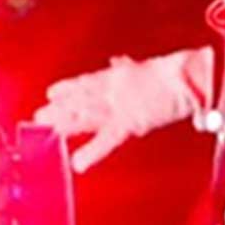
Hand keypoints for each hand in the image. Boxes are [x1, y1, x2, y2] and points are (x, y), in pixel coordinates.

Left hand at [37, 44, 219, 173]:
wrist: (187, 77)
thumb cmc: (175, 72)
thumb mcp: (146, 67)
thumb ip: (128, 67)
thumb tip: (118, 61)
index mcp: (118, 77)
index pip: (87, 83)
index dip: (68, 89)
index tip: (51, 94)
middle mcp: (112, 89)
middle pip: (81, 101)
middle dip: (60, 110)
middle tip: (37, 117)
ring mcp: (117, 105)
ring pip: (85, 116)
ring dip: (65, 124)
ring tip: (46, 130)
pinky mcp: (128, 122)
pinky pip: (107, 140)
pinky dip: (92, 152)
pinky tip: (78, 163)